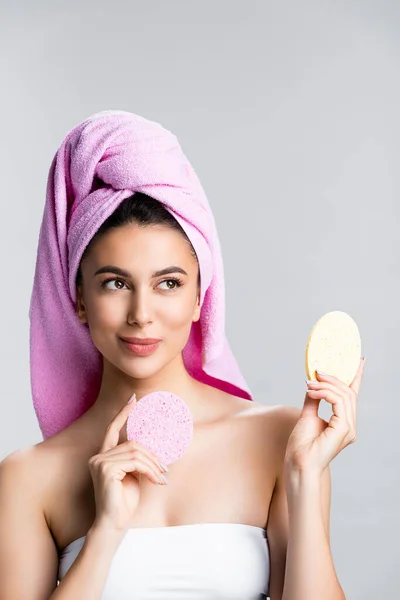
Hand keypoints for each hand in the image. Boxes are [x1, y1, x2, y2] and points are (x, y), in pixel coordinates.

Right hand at [88, 394, 167, 532]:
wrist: (113, 524)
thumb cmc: (123, 502)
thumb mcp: (132, 475)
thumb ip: (136, 459)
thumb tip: (152, 447)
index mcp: (103, 456)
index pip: (112, 429)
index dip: (123, 413)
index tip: (134, 399)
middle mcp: (98, 456)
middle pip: (133, 443)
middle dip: (152, 455)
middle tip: (165, 469)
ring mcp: (100, 462)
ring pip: (136, 452)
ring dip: (153, 464)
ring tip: (162, 477)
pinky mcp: (105, 469)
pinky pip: (135, 462)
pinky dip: (149, 470)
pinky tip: (156, 481)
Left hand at [284, 357, 365, 474]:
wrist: (298, 463)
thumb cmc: (301, 446)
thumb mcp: (307, 416)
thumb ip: (313, 400)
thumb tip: (312, 384)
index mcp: (343, 423)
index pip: (352, 396)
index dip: (356, 377)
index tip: (359, 361)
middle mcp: (349, 426)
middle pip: (348, 393)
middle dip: (333, 379)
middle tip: (317, 372)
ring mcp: (348, 428)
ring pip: (343, 395)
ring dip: (325, 385)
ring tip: (310, 383)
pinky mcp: (343, 429)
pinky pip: (338, 402)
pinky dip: (324, 393)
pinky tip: (312, 392)